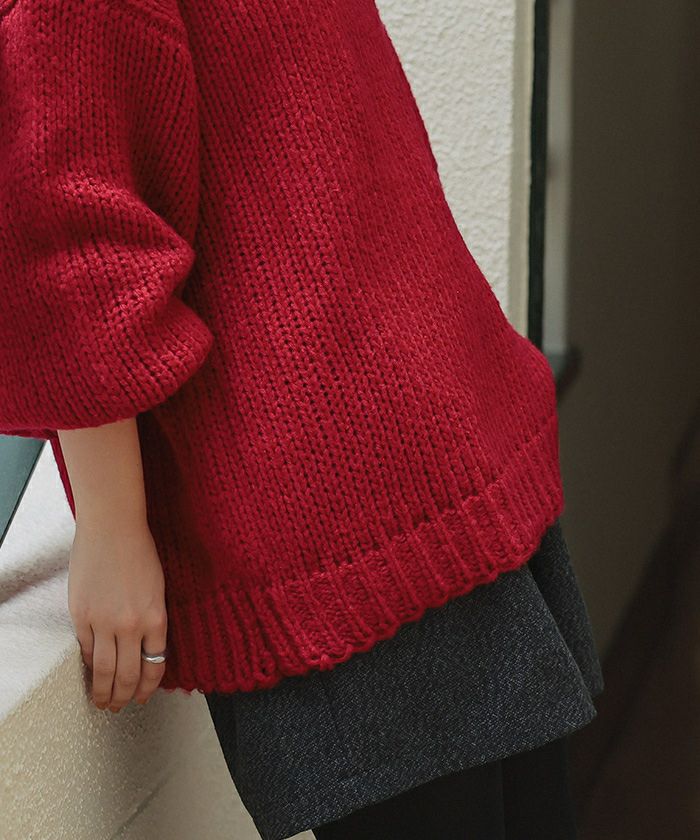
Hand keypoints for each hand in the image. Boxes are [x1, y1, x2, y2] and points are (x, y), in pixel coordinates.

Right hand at [67, 517, 167, 711]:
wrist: (113, 528)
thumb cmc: (139, 551)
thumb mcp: (158, 589)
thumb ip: (152, 619)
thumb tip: (145, 647)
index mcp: (157, 617)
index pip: (155, 665)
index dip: (148, 687)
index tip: (143, 698)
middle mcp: (132, 625)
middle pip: (129, 675)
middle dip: (126, 697)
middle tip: (120, 707)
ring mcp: (104, 622)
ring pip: (104, 670)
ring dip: (104, 692)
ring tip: (102, 702)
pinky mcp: (82, 615)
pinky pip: (87, 650)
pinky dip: (89, 665)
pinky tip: (91, 672)